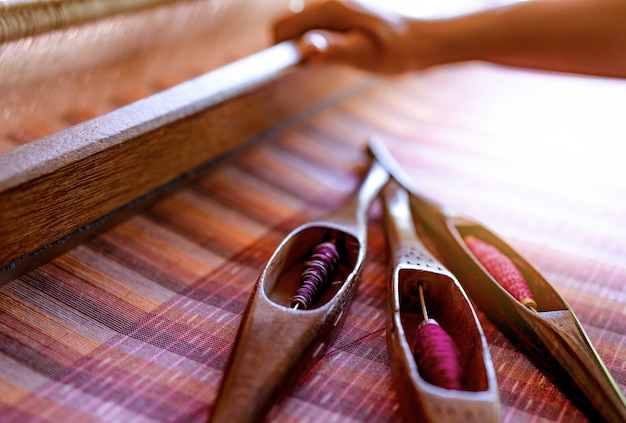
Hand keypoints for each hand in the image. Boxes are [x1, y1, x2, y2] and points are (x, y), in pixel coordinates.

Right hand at [273, 1, 437, 73]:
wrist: (421, 38)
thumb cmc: (397, 49)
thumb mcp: (365, 55)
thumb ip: (334, 51)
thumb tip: (307, 49)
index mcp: (329, 7)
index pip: (281, 27)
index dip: (275, 51)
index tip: (282, 71)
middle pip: (288, 26)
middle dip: (293, 49)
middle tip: (317, 69)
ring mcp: (332, 3)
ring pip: (301, 27)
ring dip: (307, 46)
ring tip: (335, 58)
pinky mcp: (337, 11)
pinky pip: (314, 26)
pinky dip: (318, 41)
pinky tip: (341, 49)